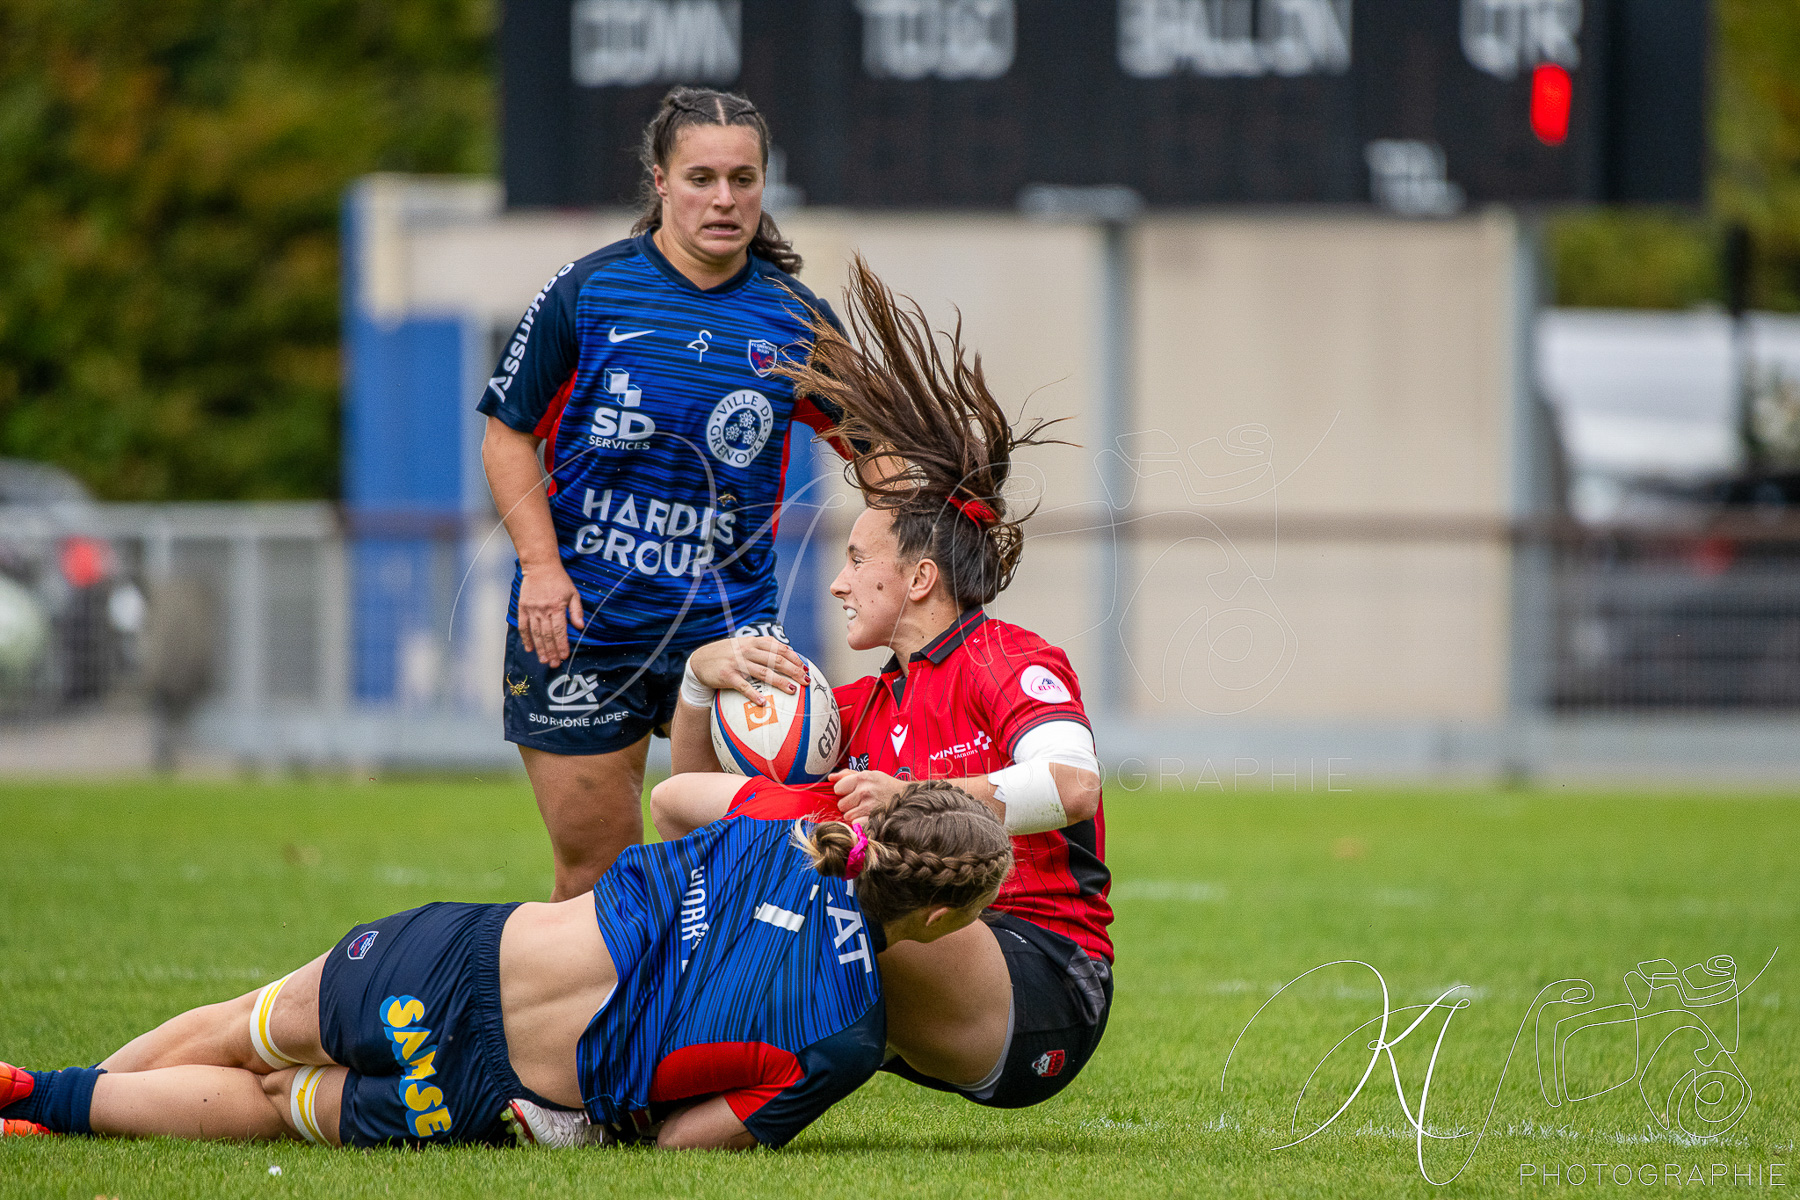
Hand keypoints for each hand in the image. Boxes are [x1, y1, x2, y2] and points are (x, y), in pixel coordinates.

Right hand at [517, 562, 584, 666]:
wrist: (540, 567)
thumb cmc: (559, 580)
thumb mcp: (573, 593)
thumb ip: (576, 611)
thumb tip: (580, 627)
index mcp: (557, 607)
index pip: (560, 630)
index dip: (562, 645)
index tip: (564, 656)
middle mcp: (543, 610)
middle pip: (547, 635)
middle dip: (551, 651)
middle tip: (554, 664)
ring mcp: (531, 610)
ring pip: (535, 633)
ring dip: (540, 648)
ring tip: (544, 660)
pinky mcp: (523, 608)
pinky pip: (523, 626)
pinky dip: (526, 638)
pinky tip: (529, 648)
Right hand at [685, 636, 807, 700]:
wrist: (700, 660)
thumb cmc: (727, 654)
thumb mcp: (744, 645)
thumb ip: (763, 648)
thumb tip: (789, 654)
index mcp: (754, 642)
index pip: (779, 648)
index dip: (794, 658)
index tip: (805, 668)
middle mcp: (747, 650)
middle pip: (776, 660)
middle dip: (794, 670)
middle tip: (806, 681)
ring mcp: (738, 663)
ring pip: (764, 672)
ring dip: (780, 682)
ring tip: (792, 690)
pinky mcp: (727, 675)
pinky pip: (744, 687)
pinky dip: (754, 695)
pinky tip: (763, 703)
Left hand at [830, 770, 904, 821]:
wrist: (909, 798)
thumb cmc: (886, 786)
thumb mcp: (870, 775)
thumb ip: (848, 775)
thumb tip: (830, 777)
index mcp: (863, 778)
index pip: (838, 788)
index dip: (844, 792)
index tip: (852, 793)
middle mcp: (865, 791)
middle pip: (841, 805)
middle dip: (849, 805)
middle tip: (861, 803)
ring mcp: (869, 806)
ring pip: (847, 816)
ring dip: (854, 815)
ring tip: (866, 810)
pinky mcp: (873, 820)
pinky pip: (856, 825)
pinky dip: (860, 824)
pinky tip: (868, 818)